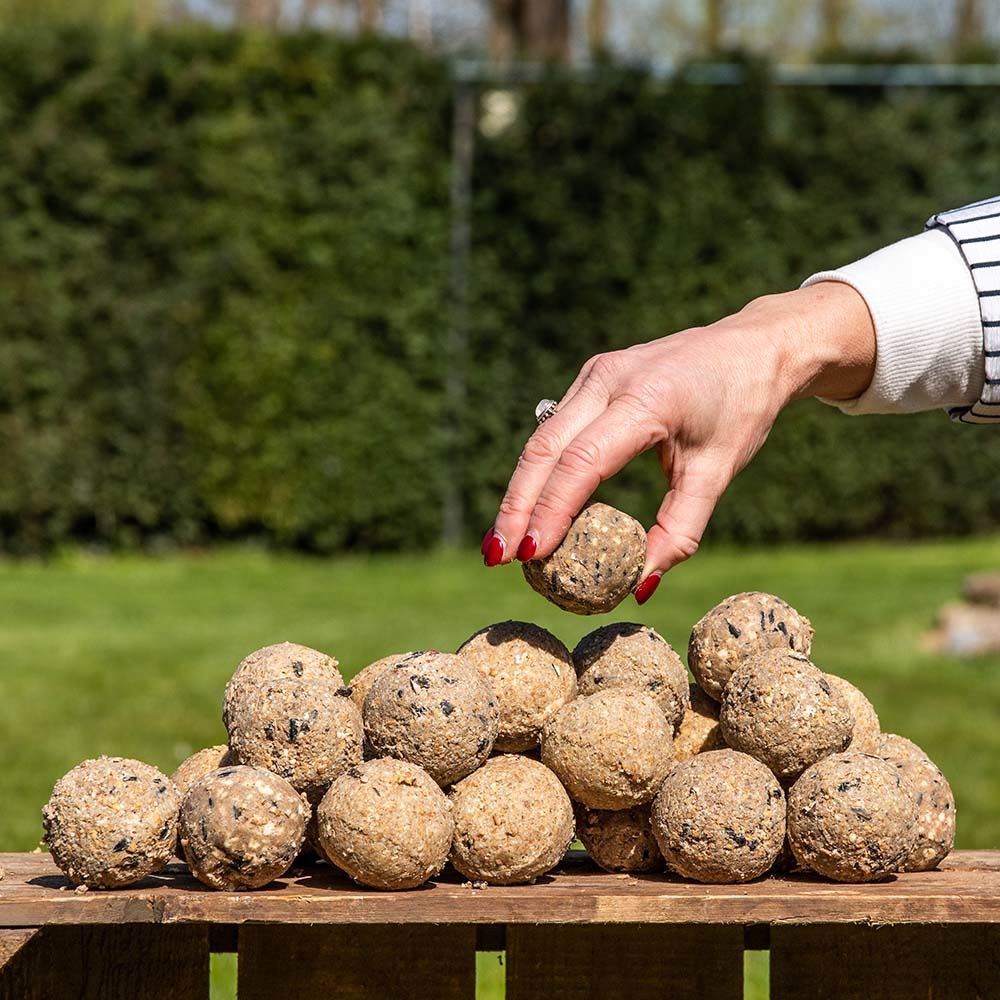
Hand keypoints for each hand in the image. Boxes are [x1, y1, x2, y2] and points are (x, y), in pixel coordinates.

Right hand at [484, 282, 875, 601]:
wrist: (755, 346)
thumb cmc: (742, 409)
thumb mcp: (718, 473)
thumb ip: (680, 531)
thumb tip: (641, 587)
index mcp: (648, 399)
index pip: (582, 462)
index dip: (551, 510)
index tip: (531, 555)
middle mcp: (611, 379)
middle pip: (545, 449)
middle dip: (516, 506)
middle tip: (497, 557)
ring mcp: (597, 373)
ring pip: (541, 438)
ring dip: (520, 491)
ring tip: (501, 541)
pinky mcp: (593, 376)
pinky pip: (555, 427)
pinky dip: (538, 470)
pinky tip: (528, 507)